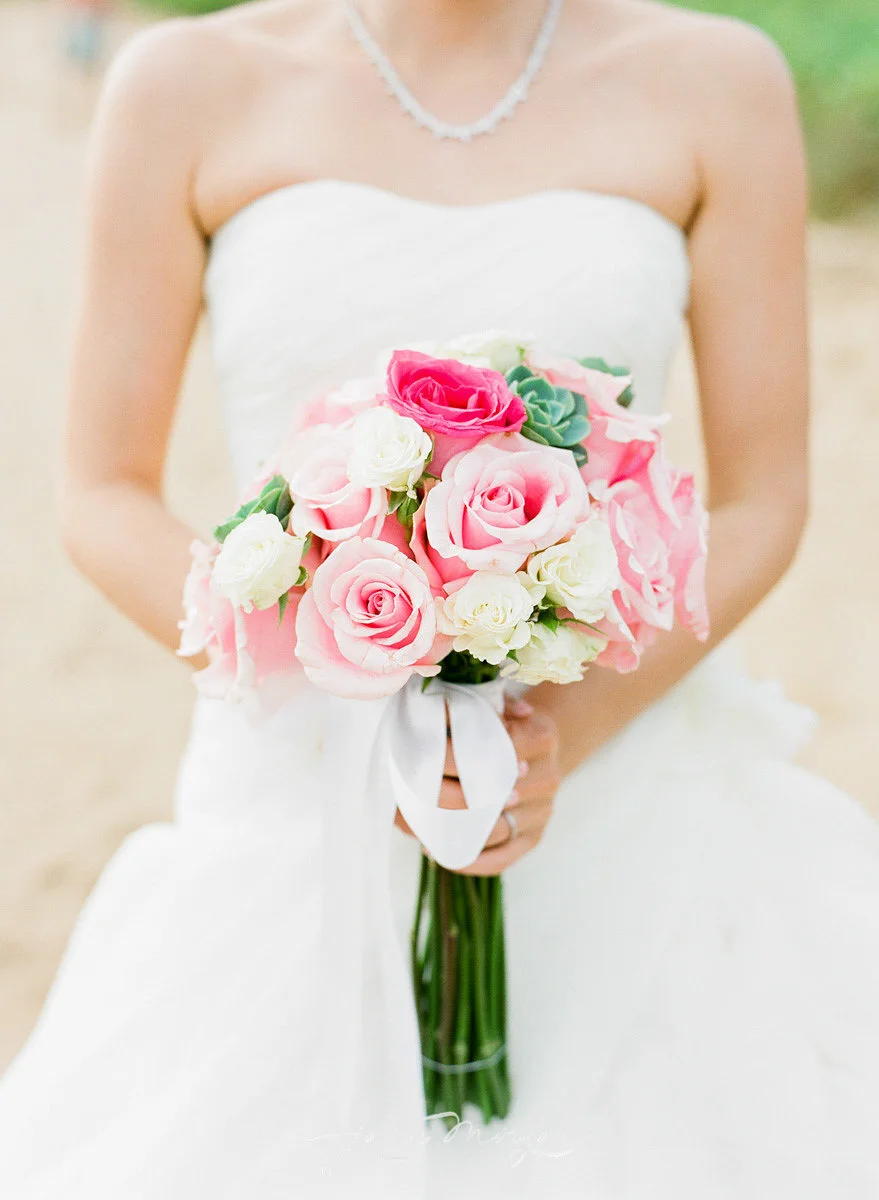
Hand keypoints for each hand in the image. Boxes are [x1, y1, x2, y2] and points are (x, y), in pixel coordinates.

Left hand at [393, 695, 561, 875]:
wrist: (540, 751)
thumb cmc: (507, 725)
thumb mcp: (500, 705)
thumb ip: (479, 702)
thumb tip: (446, 704)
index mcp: (541, 737)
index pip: (507, 745)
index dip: (471, 753)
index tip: (436, 756)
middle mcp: (548, 777)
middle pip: (500, 792)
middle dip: (455, 793)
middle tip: (416, 790)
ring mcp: (541, 811)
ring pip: (497, 829)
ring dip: (457, 829)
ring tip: (418, 823)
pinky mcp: (532, 838)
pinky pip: (502, 858)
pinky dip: (470, 859)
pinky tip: (438, 851)